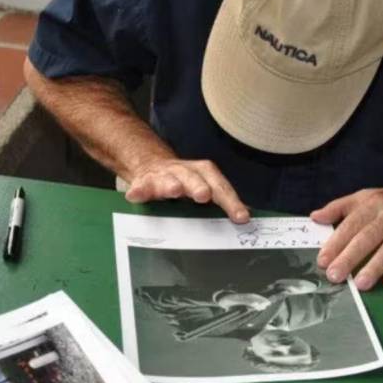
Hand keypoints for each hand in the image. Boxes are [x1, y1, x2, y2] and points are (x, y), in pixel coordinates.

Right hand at [125, 158, 249, 222]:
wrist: (152, 165)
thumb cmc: (185, 181)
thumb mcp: (206, 186)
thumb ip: (224, 200)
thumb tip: (247, 215)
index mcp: (204, 174)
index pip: (221, 187)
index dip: (232, 202)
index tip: (241, 217)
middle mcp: (185, 172)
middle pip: (195, 179)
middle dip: (199, 186)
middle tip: (204, 195)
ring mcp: (164, 177)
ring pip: (168, 180)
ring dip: (171, 185)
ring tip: (173, 191)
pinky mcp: (143, 183)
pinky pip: (141, 186)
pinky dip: (139, 190)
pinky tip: (136, 195)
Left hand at [311, 184, 382, 290]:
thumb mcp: (369, 198)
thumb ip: (340, 207)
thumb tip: (315, 217)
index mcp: (374, 203)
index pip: (351, 224)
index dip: (335, 243)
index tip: (322, 260)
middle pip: (367, 238)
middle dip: (349, 258)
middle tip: (335, 276)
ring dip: (374, 268)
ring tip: (360, 284)